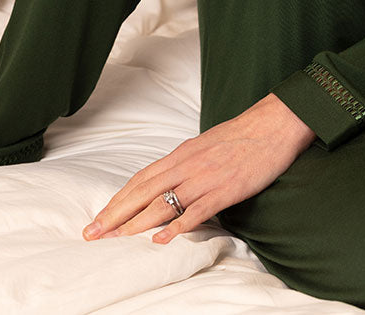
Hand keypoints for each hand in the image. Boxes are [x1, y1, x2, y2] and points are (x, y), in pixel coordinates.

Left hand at [83, 93, 315, 244]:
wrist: (273, 124)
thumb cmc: (242, 135)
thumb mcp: (205, 145)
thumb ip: (185, 163)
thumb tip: (167, 181)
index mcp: (182, 153)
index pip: (141, 180)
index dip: (117, 200)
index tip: (98, 218)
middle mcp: (187, 164)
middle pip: (143, 192)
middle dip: (115, 215)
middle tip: (92, 234)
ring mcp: (205, 178)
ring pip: (163, 202)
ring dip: (136, 223)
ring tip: (115, 240)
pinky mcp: (225, 190)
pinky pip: (196, 211)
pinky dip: (176, 226)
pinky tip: (160, 240)